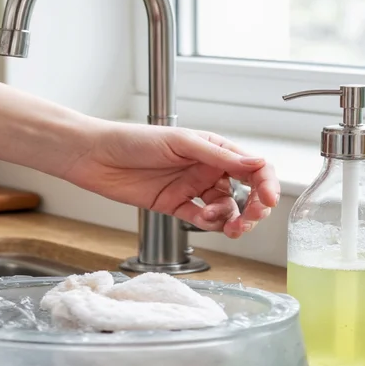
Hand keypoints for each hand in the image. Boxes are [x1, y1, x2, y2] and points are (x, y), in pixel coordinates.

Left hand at [64, 122, 278, 237]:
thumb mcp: (182, 143)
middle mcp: (207, 169)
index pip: (252, 167)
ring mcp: (192, 189)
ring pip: (227, 210)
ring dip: (232, 219)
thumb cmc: (133, 140)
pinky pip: (203, 220)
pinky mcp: (176, 207)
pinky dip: (210, 223)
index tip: (269, 200)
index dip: (266, 184)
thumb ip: (220, 156)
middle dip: (254, 208)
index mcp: (213, 148)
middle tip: (250, 219)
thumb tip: (257, 163)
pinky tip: (203, 219)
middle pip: (245, 193)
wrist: (96, 157)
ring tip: (227, 225)